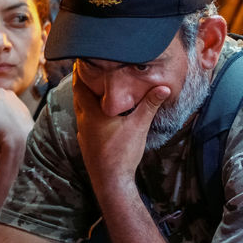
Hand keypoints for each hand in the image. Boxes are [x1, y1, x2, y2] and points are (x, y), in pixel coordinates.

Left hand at [72, 69, 169, 190]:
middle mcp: (84, 122)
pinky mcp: (86, 145)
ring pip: (80, 111)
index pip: (80, 86)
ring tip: (94, 90)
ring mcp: (83, 134)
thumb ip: (149, 105)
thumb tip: (163, 88)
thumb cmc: (122, 153)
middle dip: (82, 84)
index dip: (80, 72)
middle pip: (78, 97)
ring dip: (85, 99)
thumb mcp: (139, 126)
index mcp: (92, 113)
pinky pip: (84, 124)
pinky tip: (98, 116)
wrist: (111, 182)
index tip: (82, 60)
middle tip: (88, 71)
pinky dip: (88, 114)